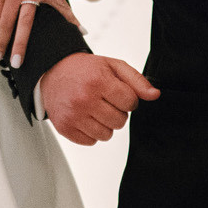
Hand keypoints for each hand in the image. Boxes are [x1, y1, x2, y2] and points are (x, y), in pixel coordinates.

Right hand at [38, 51, 160, 145]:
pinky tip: (85, 117)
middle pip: (120, 121)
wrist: (53, 71)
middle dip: (117, 112)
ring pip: (106, 135)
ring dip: (105, 124)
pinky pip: (91, 142)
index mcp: (98, 81)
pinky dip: (91, 132)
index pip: (131, 103)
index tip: (117, 93)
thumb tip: (155, 95)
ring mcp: (73, 115)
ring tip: (95, 109)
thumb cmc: (84, 69)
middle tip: (105, 100)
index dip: (128, 99)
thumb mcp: (112, 66)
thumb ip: (136, 80)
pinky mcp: (64, 128)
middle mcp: (84, 99)